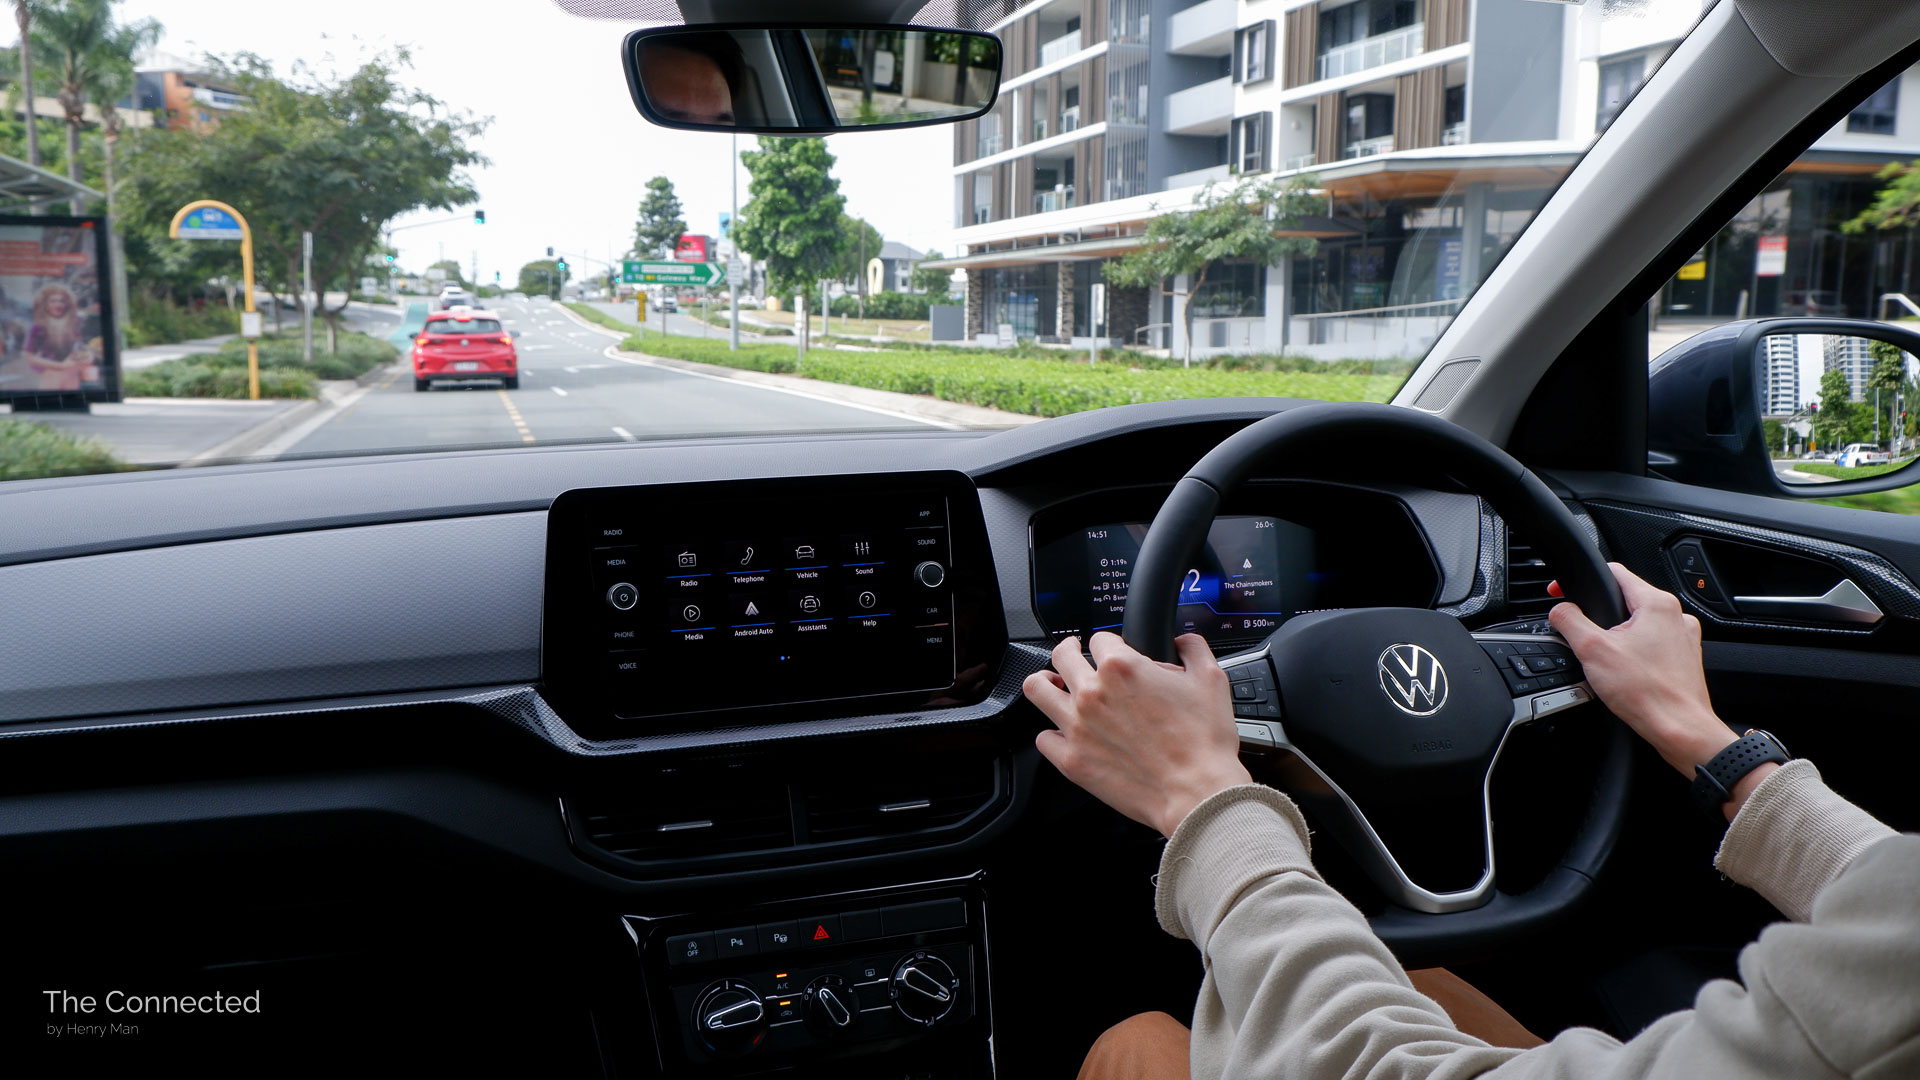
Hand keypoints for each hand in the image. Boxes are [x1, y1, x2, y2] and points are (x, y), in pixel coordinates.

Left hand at [1023, 632, 1250, 837]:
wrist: (1196, 792)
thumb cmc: (1203, 743)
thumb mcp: (1211, 680)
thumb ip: (1193, 649)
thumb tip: (1183, 642)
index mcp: (1122, 668)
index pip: (1100, 639)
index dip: (1111, 644)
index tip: (1114, 652)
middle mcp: (1092, 693)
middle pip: (1061, 655)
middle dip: (1069, 650)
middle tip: (1074, 653)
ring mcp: (1077, 727)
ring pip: (1037, 690)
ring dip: (1045, 682)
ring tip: (1053, 683)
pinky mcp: (1071, 760)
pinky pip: (1044, 738)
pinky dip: (1052, 733)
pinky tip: (1065, 733)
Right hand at [1548, 563, 1744, 783]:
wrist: (1680, 730)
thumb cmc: (1647, 693)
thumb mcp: (1592, 651)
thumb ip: (1569, 621)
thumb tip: (1559, 610)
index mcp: (1656, 603)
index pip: (1614, 572)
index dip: (1583, 579)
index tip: (1562, 592)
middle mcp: (1675, 615)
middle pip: (1624, 601)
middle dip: (1599, 617)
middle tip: (1585, 640)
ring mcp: (1682, 638)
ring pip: (1638, 626)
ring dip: (1617, 638)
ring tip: (1608, 664)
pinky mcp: (1683, 659)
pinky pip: (1651, 646)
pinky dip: (1634, 655)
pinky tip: (1625, 675)